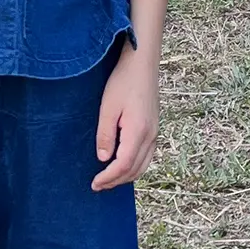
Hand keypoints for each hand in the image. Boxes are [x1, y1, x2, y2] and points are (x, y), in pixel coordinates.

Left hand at [93, 39, 159, 188]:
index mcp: (138, 131)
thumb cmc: (124, 80)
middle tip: (98, 185)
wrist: (142, 63)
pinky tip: (122, 165)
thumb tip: (103, 159)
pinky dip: (134, 167)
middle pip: (135, 169)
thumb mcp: (108, 107)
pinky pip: (146, 156)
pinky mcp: (154, 128)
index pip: (124, 165)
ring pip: (143, 165)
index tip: (94, 183)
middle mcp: (150, 135)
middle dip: (116, 181)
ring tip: (108, 179)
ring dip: (126, 176)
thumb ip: (106, 134)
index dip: (108, 178)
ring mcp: (155, 132)